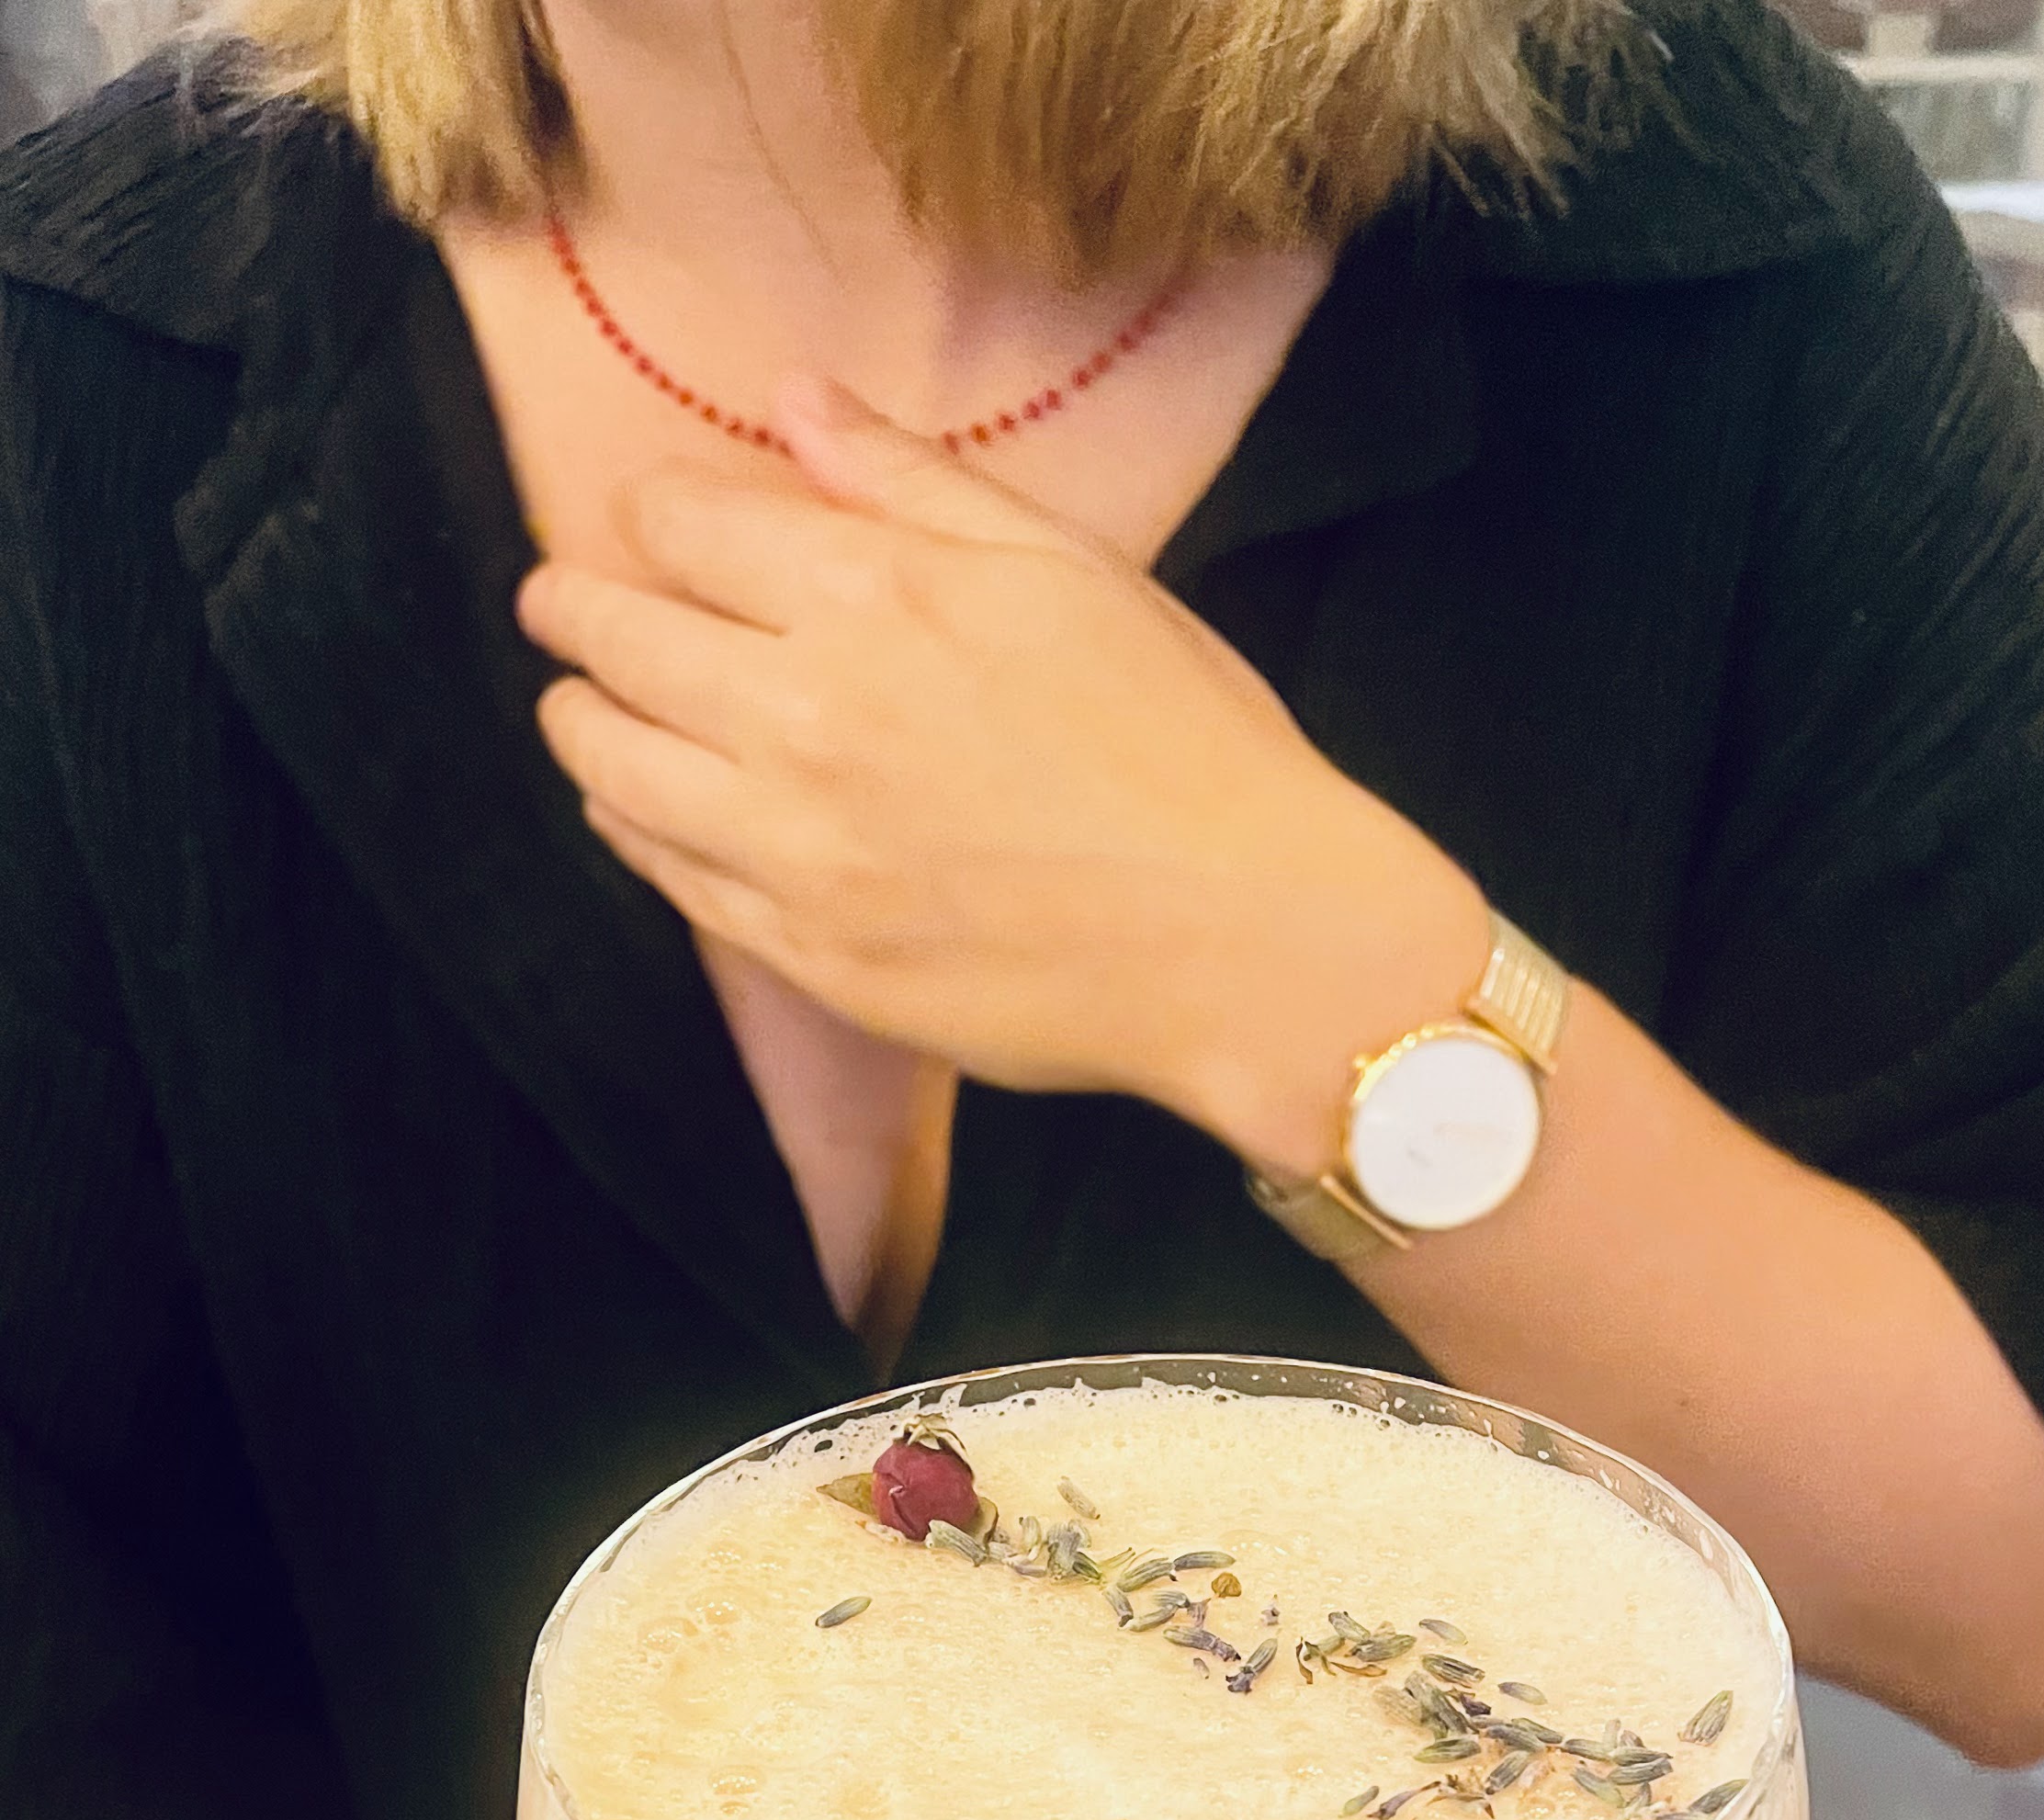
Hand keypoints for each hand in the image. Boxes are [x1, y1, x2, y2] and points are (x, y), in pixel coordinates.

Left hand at [516, 382, 1471, 1141]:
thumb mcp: (1067, 567)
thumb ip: (913, 483)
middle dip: (575, 609)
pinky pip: (670, 879)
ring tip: (576, 705)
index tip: (652, 522)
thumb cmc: (1183, 740)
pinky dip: (631, 832)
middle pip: (621, 640)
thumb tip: (797, 400)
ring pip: (614, 767)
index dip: (655, 514)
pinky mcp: (806, 951)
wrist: (1242, 937)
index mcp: (869, 594)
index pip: (684, 525)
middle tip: (557, 603)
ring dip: (580, 722)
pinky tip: (631, 812)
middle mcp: (803, 715)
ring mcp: (793, 846)